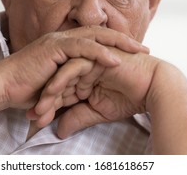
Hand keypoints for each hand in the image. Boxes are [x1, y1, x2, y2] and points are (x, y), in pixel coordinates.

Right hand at [0, 26, 146, 110]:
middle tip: (144, 49)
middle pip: (100, 33)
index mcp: (65, 46)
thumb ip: (70, 85)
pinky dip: (99, 53)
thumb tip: (83, 97)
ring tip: (138, 51)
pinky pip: (81, 47)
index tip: (134, 55)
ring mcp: (58, 41)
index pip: (95, 40)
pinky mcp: (53, 48)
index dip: (116, 46)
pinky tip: (115, 60)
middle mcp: (63, 39)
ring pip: (94, 36)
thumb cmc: (25, 89)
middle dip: (124, 41)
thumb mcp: (55, 86)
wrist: (2, 87)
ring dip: (118, 43)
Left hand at [30, 47, 157, 137]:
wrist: (153, 88)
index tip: (37, 122)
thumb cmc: (129, 98)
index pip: (61, 91)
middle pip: (57, 81)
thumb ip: (77, 117)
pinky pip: (74, 64)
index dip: (49, 106)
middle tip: (33, 117)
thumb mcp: (97, 112)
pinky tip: (53, 90)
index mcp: (83, 77)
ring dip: (50, 91)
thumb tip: (59, 131)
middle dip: (45, 100)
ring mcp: (88, 58)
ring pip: (62, 72)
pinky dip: (63, 77)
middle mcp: (83, 66)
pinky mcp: (94, 53)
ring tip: (39, 109)